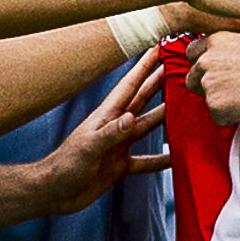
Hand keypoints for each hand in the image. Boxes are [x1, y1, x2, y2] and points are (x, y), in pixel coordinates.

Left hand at [32, 50, 170, 213]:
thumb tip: (132, 118)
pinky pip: (146, 161)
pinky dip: (161, 160)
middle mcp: (115, 127)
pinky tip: (176, 157)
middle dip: (159, 83)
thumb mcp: (89, 147)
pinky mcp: (120, 166)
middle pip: (142, 100)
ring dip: (165, 116)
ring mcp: (119, 146)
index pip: (129, 86)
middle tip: (178, 68)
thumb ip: (111, 133)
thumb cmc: (65, 166)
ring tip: (185, 106)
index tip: (158, 48)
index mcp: (107, 116)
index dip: (143, 66)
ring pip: (147, 126)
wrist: (54, 192)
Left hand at [187, 28, 239, 123]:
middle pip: (192, 79)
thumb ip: (230, 50)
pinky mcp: (215, 104)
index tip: (215, 72)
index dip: (204, 66)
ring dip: (221, 102)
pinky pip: (218, 117)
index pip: (192, 53)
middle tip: (229, 90)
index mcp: (214, 41)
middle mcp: (205, 60)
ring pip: (206, 100)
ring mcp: (208, 83)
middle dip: (205, 87)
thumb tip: (230, 63)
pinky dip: (231, 117)